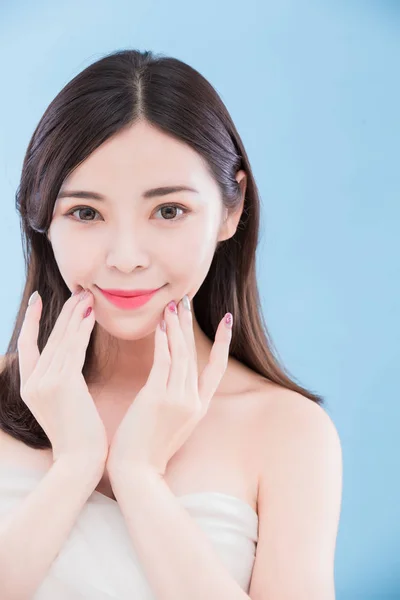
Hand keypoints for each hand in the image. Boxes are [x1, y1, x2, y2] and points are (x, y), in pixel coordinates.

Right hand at [17, 287, 108, 465]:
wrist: (81, 462)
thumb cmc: (80, 436)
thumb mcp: (64, 405)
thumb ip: (62, 382)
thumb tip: (72, 364)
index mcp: (29, 387)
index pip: (27, 345)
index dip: (33, 320)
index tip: (39, 299)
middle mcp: (32, 382)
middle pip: (48, 337)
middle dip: (65, 313)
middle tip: (80, 292)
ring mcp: (44, 382)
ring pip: (62, 340)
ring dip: (76, 316)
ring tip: (89, 297)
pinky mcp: (61, 383)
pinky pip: (74, 349)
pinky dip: (83, 330)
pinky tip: (91, 316)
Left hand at [106, 295, 232, 477]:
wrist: (137, 474)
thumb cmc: (146, 450)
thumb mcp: (169, 425)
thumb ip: (173, 401)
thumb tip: (166, 382)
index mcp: (198, 407)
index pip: (216, 369)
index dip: (223, 343)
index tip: (227, 320)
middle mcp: (193, 401)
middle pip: (195, 354)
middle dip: (190, 325)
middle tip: (185, 300)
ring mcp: (178, 400)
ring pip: (180, 355)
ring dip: (176, 327)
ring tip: (172, 305)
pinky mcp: (159, 399)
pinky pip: (163, 363)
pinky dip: (163, 342)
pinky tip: (161, 326)